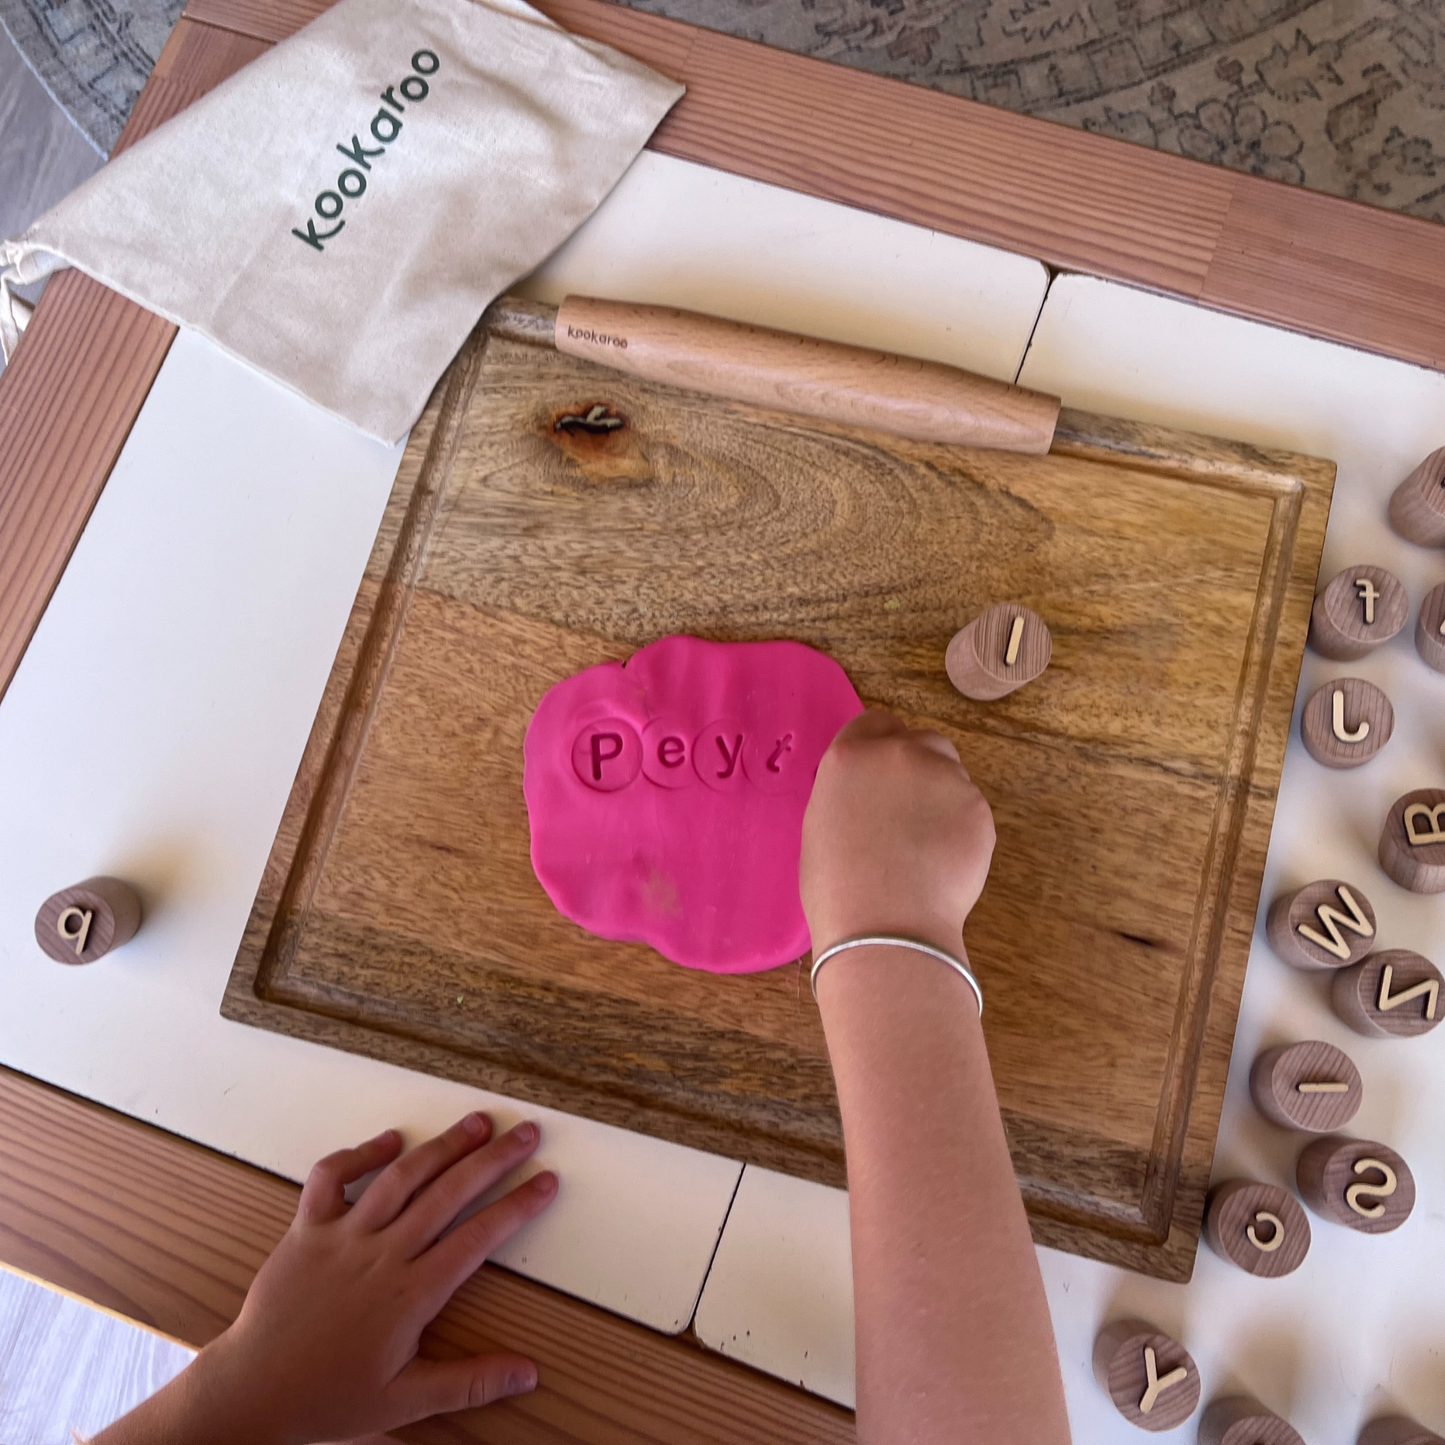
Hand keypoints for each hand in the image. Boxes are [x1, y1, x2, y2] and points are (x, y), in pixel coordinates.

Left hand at [99, 1114, 557, 1444]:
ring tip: (476, 1123)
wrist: (252, 1390)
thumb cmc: (328, 1396)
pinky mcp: (307, 1229)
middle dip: (493, 1159)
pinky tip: (391, 1141)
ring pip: (401, 1177)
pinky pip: (332, 1178)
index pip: (478, 1238)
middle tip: (525, 1132)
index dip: (517, 1206)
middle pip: (448, 1193)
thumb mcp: (405, 1400)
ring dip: (442, 1146)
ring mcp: (343, 1236)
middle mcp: (381, 1254)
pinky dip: (361, 1154)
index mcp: (410, 1294)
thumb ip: (470, 1382)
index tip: (546, 1181)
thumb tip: (528, 1373)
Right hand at [800, 710, 995, 958]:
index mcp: (851, 756)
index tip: (881, 777)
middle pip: (921, 741)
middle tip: (907, 810)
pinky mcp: (978, 808)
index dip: (880, 747)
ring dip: (941, 794)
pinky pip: (969, 808)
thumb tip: (870, 796)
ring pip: (951, 772)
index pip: (875, 723)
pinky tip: (944, 861)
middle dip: (917, 765)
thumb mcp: (821, 824)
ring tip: (926, 842)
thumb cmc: (835, 887)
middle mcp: (900, 754)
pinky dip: (960, 827)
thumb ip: (849, 792)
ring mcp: (945, 777)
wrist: (885, 924)